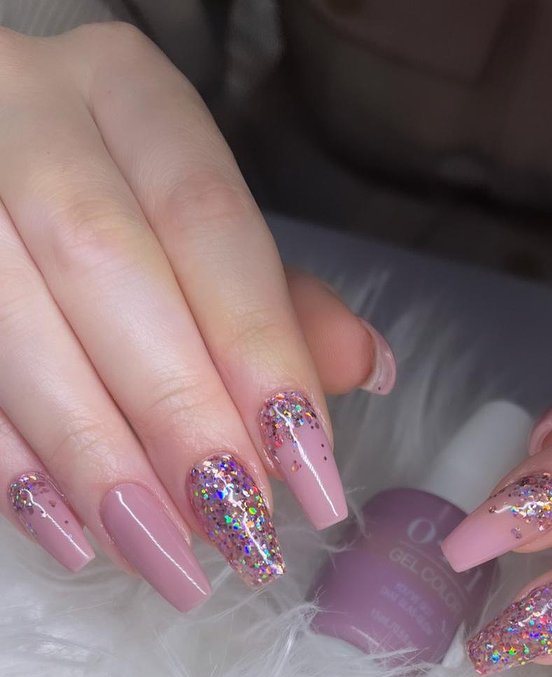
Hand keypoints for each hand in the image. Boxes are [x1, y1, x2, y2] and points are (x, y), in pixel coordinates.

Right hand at [0, 25, 394, 608]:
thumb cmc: (112, 204)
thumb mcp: (193, 229)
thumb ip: (275, 299)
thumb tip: (366, 366)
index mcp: (125, 93)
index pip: (208, 221)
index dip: (266, 354)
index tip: (313, 476)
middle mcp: (26, 111)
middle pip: (106, 263)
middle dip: (180, 412)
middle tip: (238, 530)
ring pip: (11, 320)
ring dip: (95, 458)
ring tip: (166, 558)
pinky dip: (11, 467)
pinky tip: (73, 539)